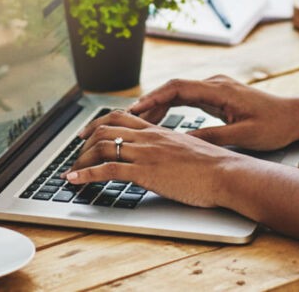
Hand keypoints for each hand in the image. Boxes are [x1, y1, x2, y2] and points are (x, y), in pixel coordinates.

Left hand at [65, 110, 247, 207]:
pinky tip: (74, 180)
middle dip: (84, 142)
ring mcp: (146, 154)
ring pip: (102, 147)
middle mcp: (149, 138)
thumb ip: (172, 149)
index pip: (121, 118)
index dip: (98, 124)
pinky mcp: (145, 172)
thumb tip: (165, 156)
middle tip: (74, 154)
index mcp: (159, 131)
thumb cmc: (214, 167)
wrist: (226, 173)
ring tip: (72, 171)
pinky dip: (85, 174)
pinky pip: (107, 170)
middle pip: (105, 129)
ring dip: (81, 160)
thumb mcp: (188, 150)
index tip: (86, 134)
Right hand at [127, 75, 298, 151]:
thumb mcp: (243, 135)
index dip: (153, 98)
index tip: (134, 110)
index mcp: (220, 89)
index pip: (177, 88)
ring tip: (136, 122)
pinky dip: (171, 108)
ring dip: (158, 106)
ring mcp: (216, 89)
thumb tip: (183, 142)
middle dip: (149, 102)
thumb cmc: (275, 125)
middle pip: (173, 88)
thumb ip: (213, 137)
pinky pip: (187, 99)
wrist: (296, 116)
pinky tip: (159, 121)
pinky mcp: (218, 97)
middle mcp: (215, 84)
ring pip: (178, 93)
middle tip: (126, 119)